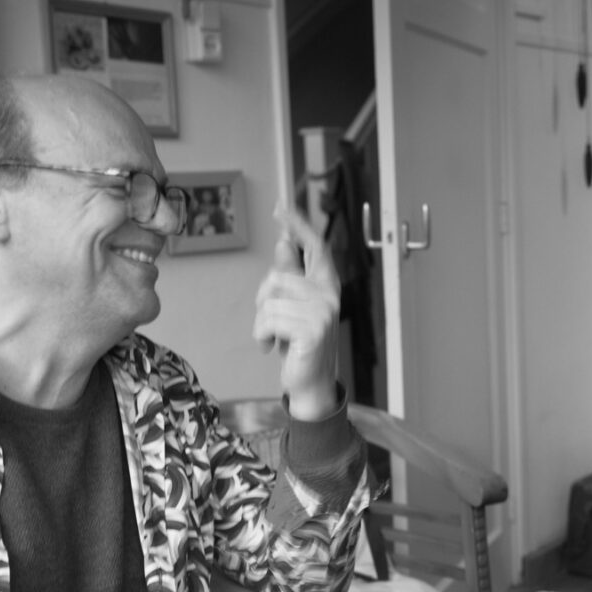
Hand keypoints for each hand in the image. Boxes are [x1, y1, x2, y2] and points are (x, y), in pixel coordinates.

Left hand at [253, 211, 339, 420]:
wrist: (309, 383)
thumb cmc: (300, 345)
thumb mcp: (292, 307)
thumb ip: (291, 276)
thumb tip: (284, 243)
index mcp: (327, 286)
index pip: (314, 247)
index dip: (298, 225)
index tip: (280, 207)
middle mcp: (330, 295)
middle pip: (278, 276)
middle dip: (263, 299)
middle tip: (268, 323)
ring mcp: (324, 312)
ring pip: (270, 300)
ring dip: (261, 323)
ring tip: (272, 338)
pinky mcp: (312, 330)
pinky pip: (270, 320)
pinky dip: (262, 336)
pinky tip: (273, 348)